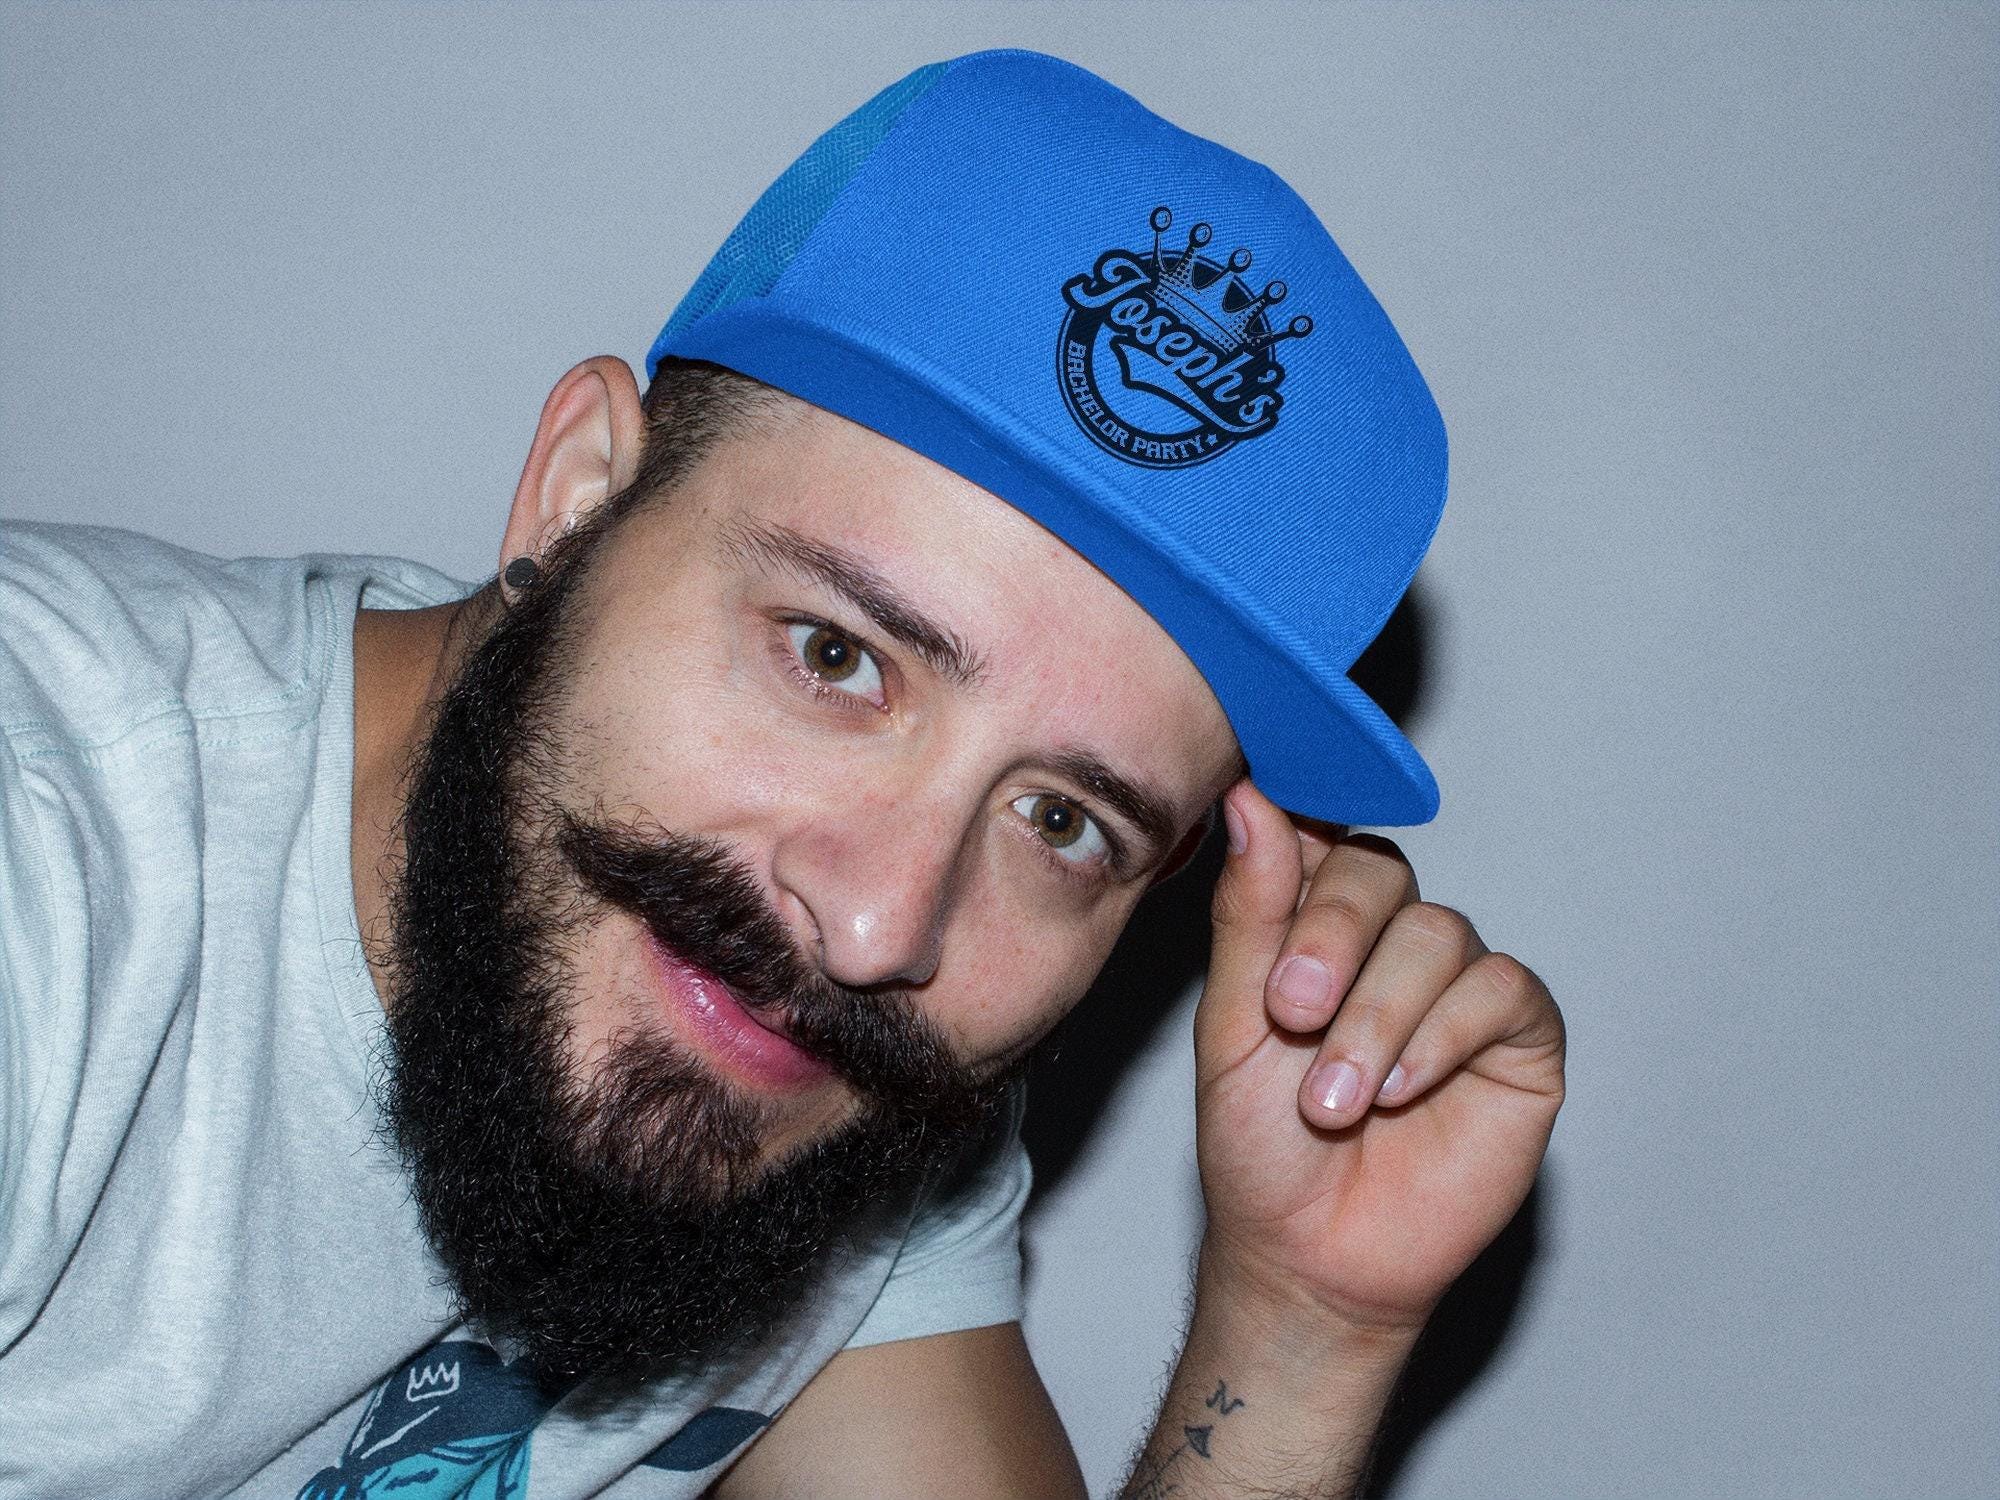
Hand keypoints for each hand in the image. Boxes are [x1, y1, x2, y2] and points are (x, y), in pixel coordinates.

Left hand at [1191, 779, 1564, 1337]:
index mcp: (1312, 921)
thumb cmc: (1261, 1145)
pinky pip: (1500, 990)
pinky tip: (1399, 1093)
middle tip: (1290, 1012)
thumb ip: (1251, 911)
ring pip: (1438, 934)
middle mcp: (1390, 939)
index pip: (1319, 831)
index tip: (1270, 824)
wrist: (1308, 1254)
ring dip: (1378, 1017)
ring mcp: (1457, 983)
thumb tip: (1251, 799)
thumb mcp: (1232, 1023)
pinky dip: (1441, 1037)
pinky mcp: (1519, 1036)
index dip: (1301, 828)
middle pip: (1380, 869)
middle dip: (1333, 936)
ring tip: (1333, 1100)